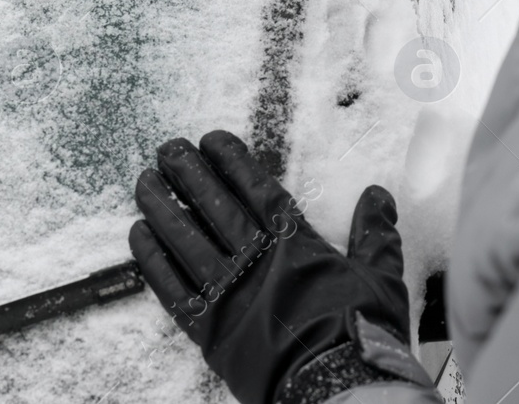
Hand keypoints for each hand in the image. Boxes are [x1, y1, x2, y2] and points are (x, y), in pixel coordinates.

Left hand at [128, 131, 420, 403]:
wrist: (337, 388)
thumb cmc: (360, 334)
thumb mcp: (379, 277)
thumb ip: (375, 234)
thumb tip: (379, 197)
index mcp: (295, 244)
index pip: (254, 188)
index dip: (231, 161)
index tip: (212, 140)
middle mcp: (256, 260)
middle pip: (213, 205)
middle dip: (189, 173)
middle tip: (169, 150)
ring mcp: (229, 293)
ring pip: (185, 239)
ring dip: (162, 207)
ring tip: (145, 183)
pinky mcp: (209, 329)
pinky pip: (172, 287)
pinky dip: (152, 260)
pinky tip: (139, 236)